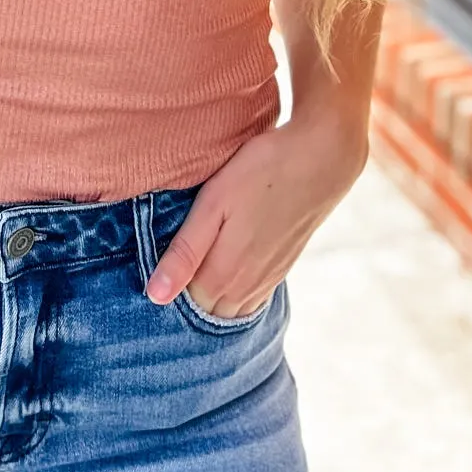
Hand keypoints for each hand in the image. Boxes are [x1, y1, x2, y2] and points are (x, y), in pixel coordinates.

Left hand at [145, 115, 367, 317]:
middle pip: (205, 312)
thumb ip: (185, 252)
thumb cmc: (261, 172)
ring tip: (192, 268)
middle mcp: (247, 287)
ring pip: (230, 310)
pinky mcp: (282, 268)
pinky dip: (233, 294)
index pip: (183, 306)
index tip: (150, 268)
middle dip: (185, 298)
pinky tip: (225, 270)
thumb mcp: (213, 203)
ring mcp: (268, 280)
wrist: (321, 159)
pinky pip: (251, 300)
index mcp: (224, 274)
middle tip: (169, 266)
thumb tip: (156, 296)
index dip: (166, 289)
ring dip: (209, 298)